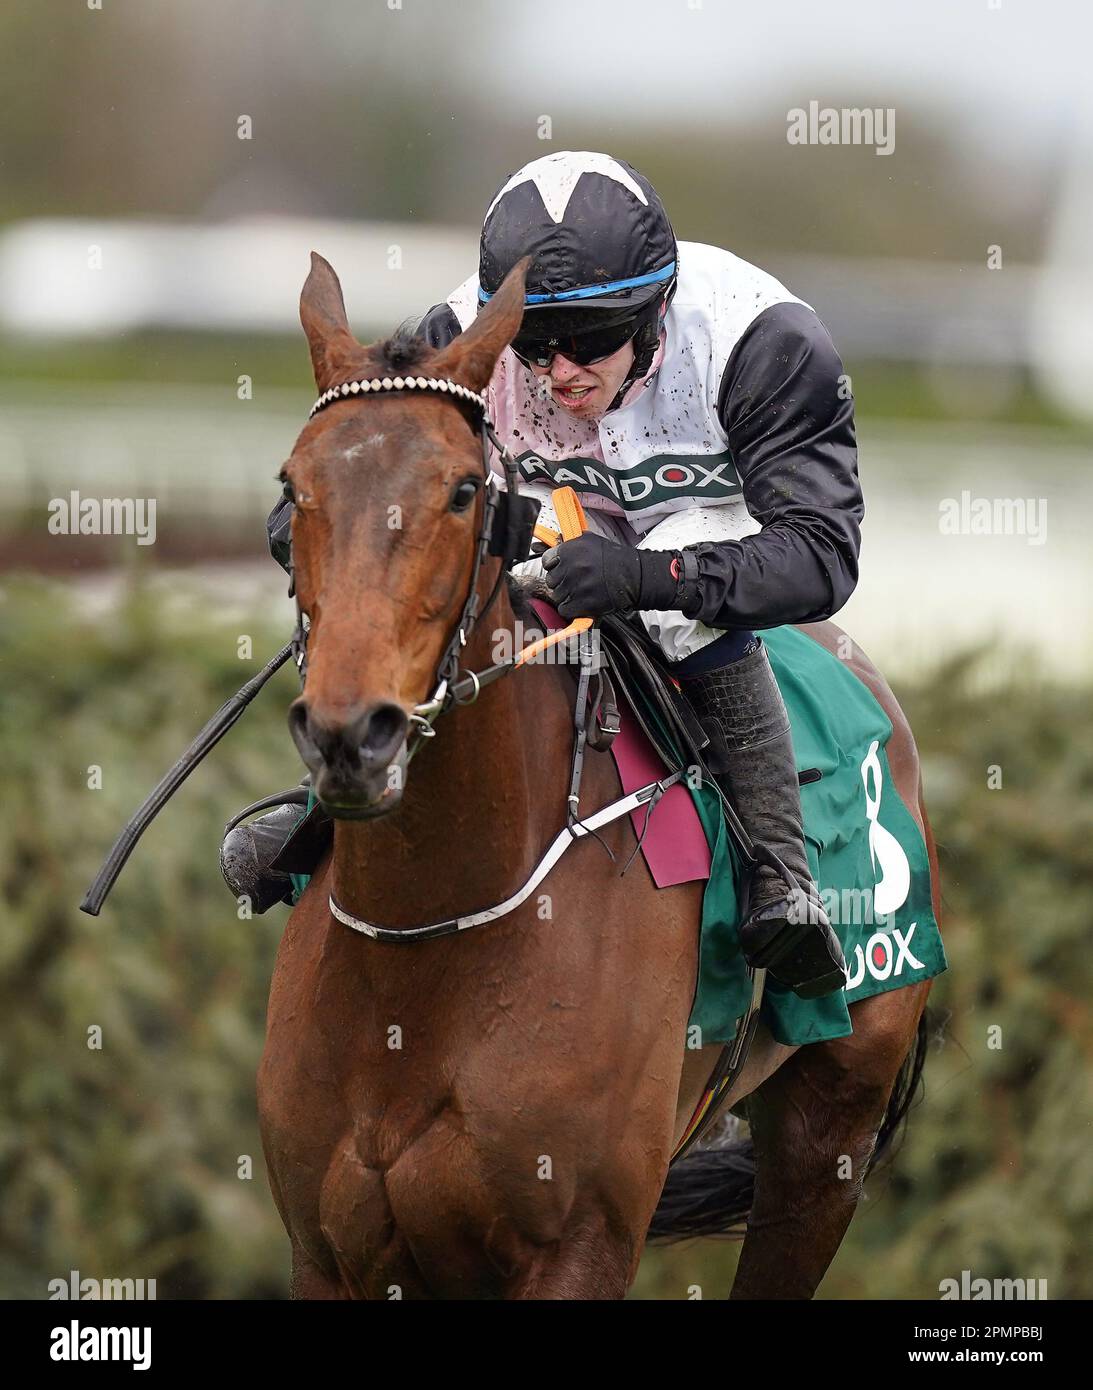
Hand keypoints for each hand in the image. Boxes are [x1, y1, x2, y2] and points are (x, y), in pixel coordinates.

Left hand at [541, 532, 679, 618]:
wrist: (634, 576)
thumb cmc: (614, 558)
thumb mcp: (591, 541)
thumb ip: (570, 542)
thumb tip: (554, 541)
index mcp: (570, 550)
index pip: (546, 560)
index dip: (554, 565)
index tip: (562, 568)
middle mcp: (570, 568)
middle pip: (551, 580)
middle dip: (561, 581)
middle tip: (576, 580)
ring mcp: (575, 587)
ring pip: (557, 596)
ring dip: (567, 595)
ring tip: (581, 590)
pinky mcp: (582, 603)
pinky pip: (564, 609)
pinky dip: (571, 608)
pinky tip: (581, 601)